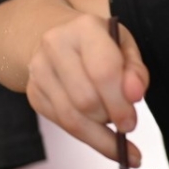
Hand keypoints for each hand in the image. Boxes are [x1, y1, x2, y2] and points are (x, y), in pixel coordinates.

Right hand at [25, 13, 148, 164]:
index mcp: (85, 28)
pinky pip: (61, 124)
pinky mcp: (33, 92)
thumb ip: (135, 71)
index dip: (119, 102)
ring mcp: (39, 70)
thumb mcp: (125, 46)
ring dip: (98, 132)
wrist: (60, 36)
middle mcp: (56, 46)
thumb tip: (135, 95)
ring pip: (70, 117)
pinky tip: (102, 139)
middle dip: (110, 118)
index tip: (131, 123)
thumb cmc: (100, 43)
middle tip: (127, 124)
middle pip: (85, 99)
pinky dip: (86, 137)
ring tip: (116, 135)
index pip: (103, 71)